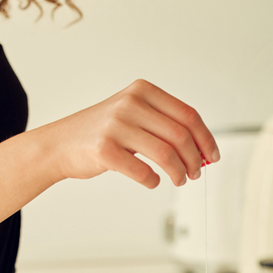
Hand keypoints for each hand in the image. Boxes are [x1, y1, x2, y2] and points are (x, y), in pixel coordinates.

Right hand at [36, 79, 220, 189]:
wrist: (60, 143)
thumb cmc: (102, 132)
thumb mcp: (133, 115)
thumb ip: (163, 125)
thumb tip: (201, 150)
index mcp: (142, 91)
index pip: (188, 115)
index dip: (206, 138)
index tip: (212, 156)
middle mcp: (130, 103)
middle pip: (180, 135)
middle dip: (194, 159)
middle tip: (196, 173)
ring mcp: (116, 125)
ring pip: (166, 154)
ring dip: (179, 172)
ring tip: (179, 180)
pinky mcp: (104, 149)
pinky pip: (143, 171)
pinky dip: (153, 180)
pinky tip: (152, 181)